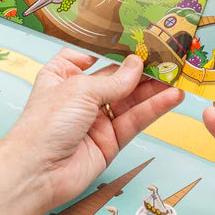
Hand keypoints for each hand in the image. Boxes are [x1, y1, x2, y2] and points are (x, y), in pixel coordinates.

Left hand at [1, 51, 182, 209]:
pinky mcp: (110, 141)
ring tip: (177, 77)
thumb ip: (113, 80)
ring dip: (154, 90)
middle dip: (142, 71)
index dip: (113, 51)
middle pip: (117, 79)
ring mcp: (96, 120)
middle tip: (169, 59)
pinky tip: (171, 98)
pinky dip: (154, 109)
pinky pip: (135, 121)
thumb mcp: (79, 90)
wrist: (37, 172)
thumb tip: (136, 64)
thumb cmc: (44, 126)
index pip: (91, 58)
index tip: (138, 41)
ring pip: (130, 100)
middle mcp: (80, 97)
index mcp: (63, 77)